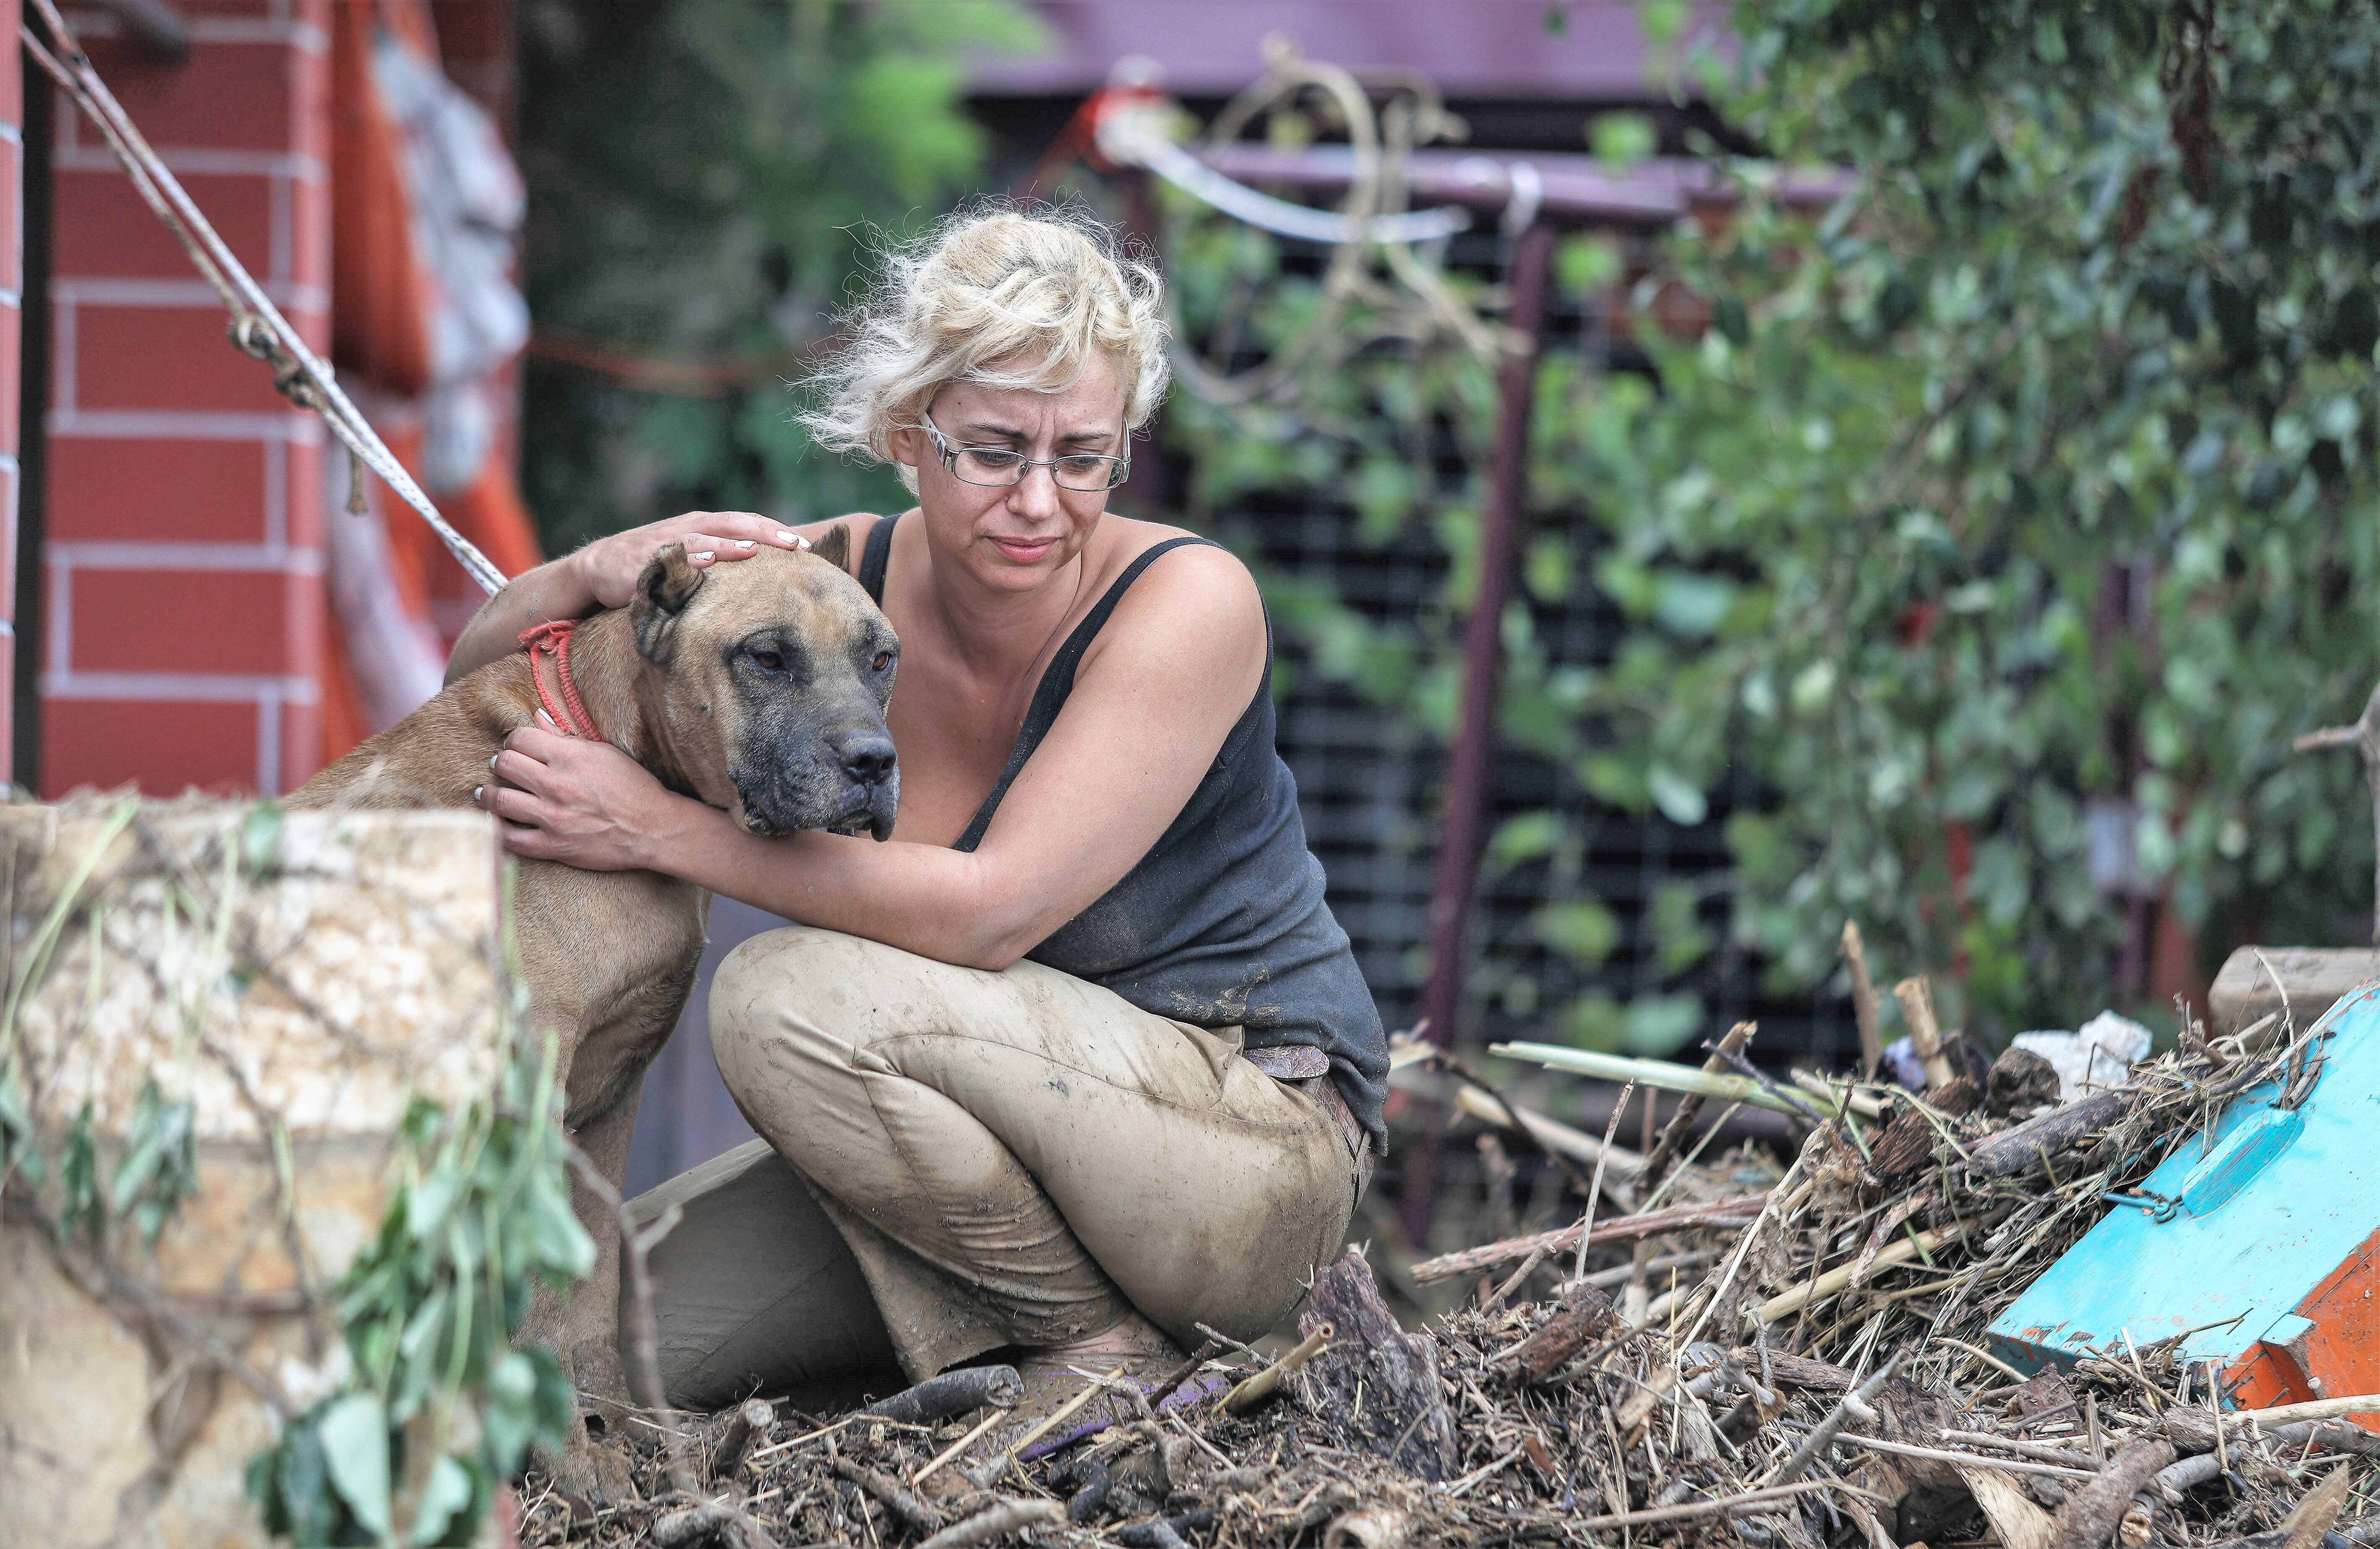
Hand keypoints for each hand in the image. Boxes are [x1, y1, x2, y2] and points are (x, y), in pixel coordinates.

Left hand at [471, 714, 699, 869]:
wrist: (653, 829)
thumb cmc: (633, 788)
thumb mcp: (604, 753)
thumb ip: (566, 737)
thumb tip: (537, 717)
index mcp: (570, 757)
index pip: (520, 738)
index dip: (514, 740)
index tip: (516, 747)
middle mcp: (557, 784)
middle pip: (504, 764)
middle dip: (500, 763)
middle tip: (502, 767)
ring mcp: (552, 817)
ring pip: (499, 800)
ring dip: (488, 795)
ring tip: (486, 794)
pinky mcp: (552, 846)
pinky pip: (509, 838)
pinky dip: (495, 829)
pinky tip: (494, 822)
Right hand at [567, 511, 810, 610]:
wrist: (600, 566)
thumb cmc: (655, 561)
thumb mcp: (692, 554)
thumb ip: (722, 556)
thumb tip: (763, 570)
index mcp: (704, 526)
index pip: (746, 523)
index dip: (775, 531)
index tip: (805, 545)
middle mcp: (690, 528)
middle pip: (733, 524)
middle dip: (764, 533)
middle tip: (794, 545)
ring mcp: (667, 542)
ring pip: (704, 538)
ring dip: (729, 544)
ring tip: (754, 551)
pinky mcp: (646, 559)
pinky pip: (670, 557)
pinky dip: (690, 557)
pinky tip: (706, 562)